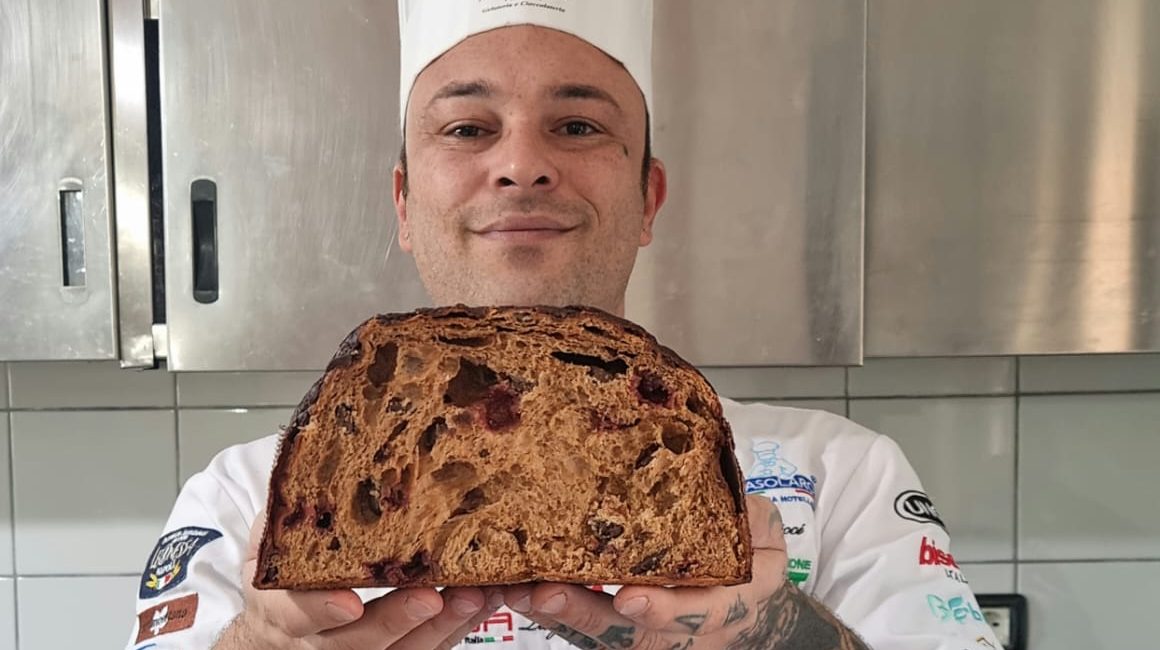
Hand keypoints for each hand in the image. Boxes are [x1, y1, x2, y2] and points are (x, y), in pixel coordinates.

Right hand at [212, 510, 502, 649]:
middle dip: (399, 617)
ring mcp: (361, 649)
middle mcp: (322, 639)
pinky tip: (486, 600)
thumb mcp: (269, 540)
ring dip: (441, 624)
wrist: (278, 625)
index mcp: (284, 608)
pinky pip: (428, 647)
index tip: (349, 600)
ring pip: (402, 649)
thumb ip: (291, 510)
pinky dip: (458, 626)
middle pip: (361, 639)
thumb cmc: (283, 572)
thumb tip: (319, 448)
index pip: (298, 614)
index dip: (322, 608)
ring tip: (475, 595)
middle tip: (433, 595)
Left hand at [501, 495, 865, 648]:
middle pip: (623, 630)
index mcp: (717, 606)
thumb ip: (746, 515)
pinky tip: (510, 585)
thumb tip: (724, 485)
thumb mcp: (763, 535)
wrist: (746, 606)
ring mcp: (638, 633)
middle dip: (583, 612)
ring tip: (515, 588)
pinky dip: (546, 607)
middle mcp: (671, 629)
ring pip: (592, 630)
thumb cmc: (750, 562)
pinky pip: (578, 622)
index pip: (687, 613)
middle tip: (547, 593)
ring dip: (552, 612)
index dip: (660, 605)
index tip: (631, 597)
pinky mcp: (613, 627)